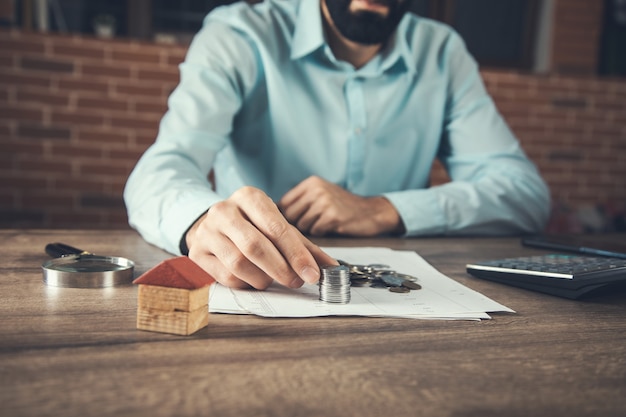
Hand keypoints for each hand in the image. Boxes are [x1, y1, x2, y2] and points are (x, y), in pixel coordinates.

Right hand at [186, 186, 336, 289]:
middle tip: (296, 281)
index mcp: (249, 197)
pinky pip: (226, 276)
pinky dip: (246, 283)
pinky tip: (255, 279)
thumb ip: (304, 247)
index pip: (276, 227)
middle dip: (281, 269)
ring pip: (239, 264)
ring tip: (275, 279)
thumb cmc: (252, 225)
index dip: (296, 254)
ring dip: (264, 278)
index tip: (312, 274)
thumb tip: (331, 267)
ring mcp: (207, 231)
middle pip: (256, 246)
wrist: (212, 224)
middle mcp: (224, 210)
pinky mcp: (197, 252)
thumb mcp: (278, 226)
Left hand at [278, 176, 403, 236]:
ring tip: (320, 226)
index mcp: (311, 183)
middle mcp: (316, 189)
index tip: (284, 226)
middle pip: (289, 215)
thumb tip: (273, 215)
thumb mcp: (322, 194)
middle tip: (304, 229)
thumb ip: (302, 201)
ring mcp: (324, 202)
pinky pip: (315, 231)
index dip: (282, 218)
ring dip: (309, 230)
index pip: (284, 203)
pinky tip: (329, 228)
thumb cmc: (344, 207)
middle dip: (294, 226)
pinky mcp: (332, 216)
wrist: (373, 211)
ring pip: (301, 225)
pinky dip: (320, 233)